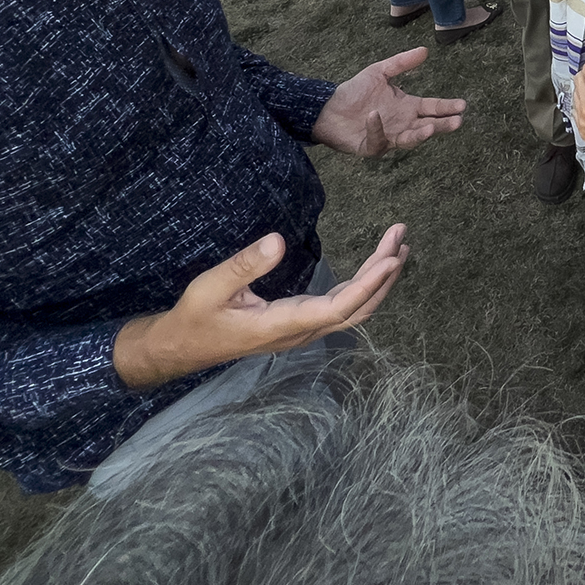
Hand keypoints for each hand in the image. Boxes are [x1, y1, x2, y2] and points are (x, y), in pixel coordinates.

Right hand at [113, 224, 408, 389]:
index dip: (369, 284)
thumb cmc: (196, 317)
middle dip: (384, 275)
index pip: (338, 307)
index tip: (392, 257)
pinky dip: (364, 285)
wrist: (182, 346)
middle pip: (357, 308)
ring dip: (378, 279)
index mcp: (282, 325)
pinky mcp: (301, 324)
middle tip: (401, 237)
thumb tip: (277, 240)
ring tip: (397, 245)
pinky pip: (343, 307)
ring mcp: (303, 331)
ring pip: (353, 309)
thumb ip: (243, 266)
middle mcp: (301, 332)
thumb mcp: (210, 287)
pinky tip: (375, 266)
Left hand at [313, 48, 465, 156]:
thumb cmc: (354, 91)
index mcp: (408, 107)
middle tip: (457, 122)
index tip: (462, 105)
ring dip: (420, 135)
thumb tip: (425, 50)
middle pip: (428, 126)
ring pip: (410, 140)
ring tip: (430, 128)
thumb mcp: (379, 72)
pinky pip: (378, 140)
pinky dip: (377, 128)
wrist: (328, 107)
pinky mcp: (372, 147)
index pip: (432, 108)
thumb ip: (401, 63)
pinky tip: (375, 115)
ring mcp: (389, 137)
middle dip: (443, 125)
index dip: (447, 107)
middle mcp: (403, 124)